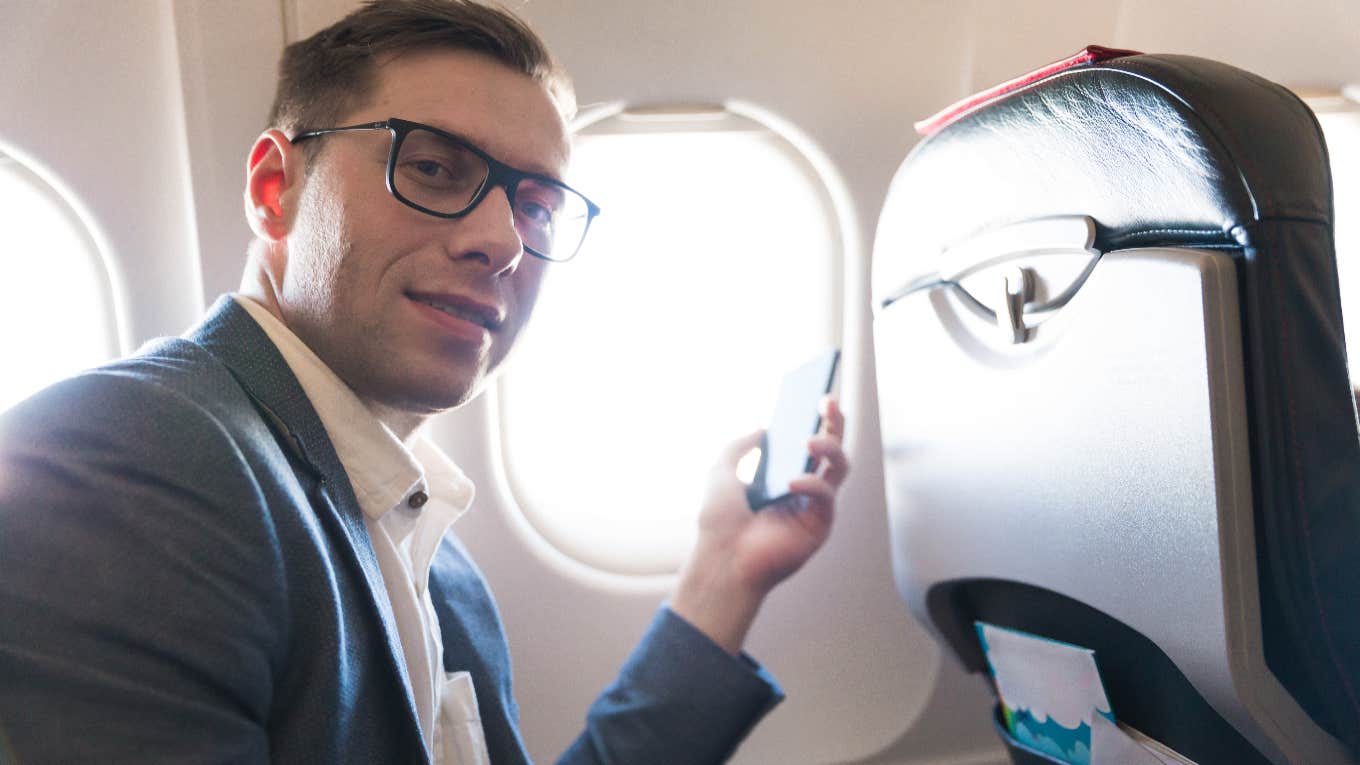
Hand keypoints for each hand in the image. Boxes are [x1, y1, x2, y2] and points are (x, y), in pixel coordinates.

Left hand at [670, 398, 849, 653]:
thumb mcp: (720, 472)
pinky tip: (792, 482)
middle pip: (831, 448)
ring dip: (830, 447)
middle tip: (828, 402)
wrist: (720, 560)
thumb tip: (762, 430)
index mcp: (782, 475)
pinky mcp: (820, 526)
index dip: (817, 417)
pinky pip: (826, 497)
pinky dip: (811, 485)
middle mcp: (802, 488)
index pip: (807, 441)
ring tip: (810, 440)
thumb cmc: (718, 522)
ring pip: (840, 467)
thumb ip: (738, 447)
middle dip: (835, 422)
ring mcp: (814, 506)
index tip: (817, 394)